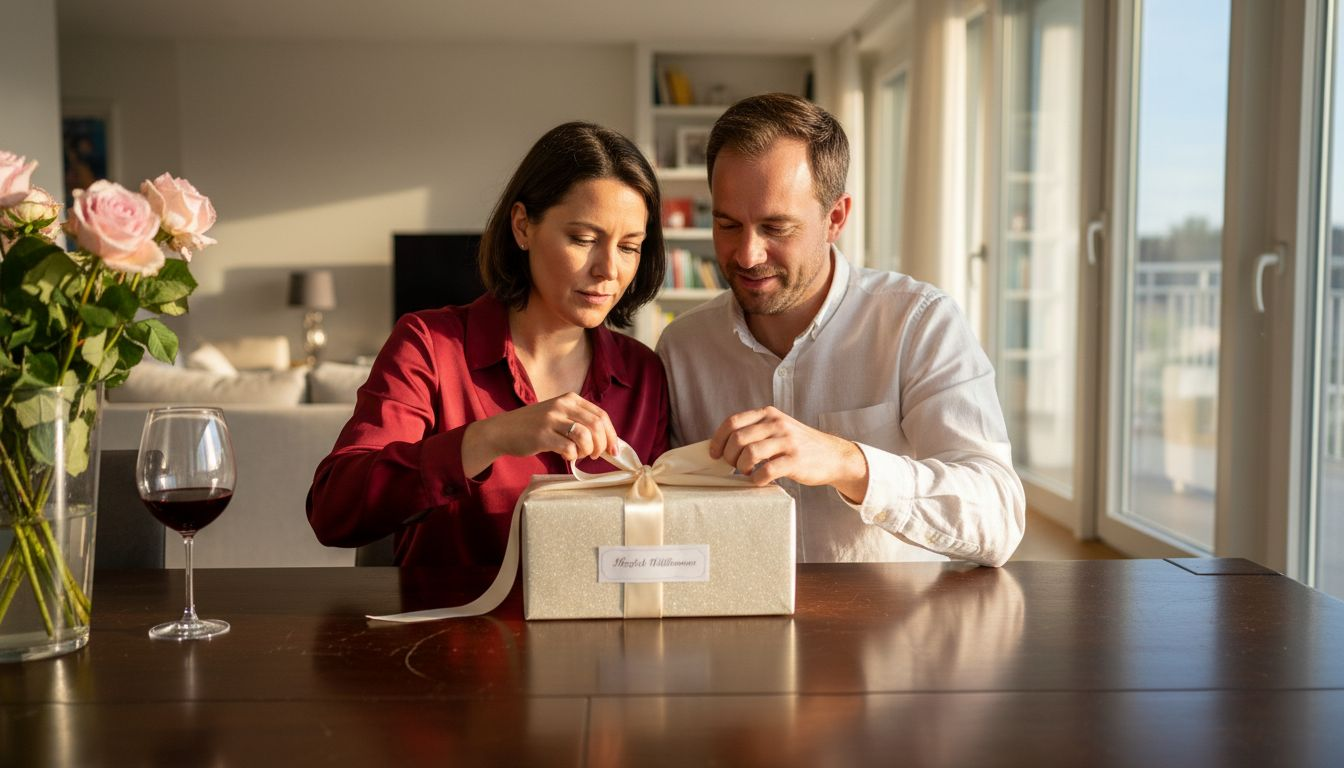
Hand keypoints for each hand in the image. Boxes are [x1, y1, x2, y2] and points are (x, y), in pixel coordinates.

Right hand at [462, 392, 618, 476]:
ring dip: (588, 450)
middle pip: (596, 425)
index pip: (601, 415)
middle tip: (596, 455)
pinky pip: (569, 447)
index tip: (613, 450)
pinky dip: (573, 455)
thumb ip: (579, 422)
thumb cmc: (534, 426)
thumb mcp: (558, 415)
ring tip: (580, 455)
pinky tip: (566, 455)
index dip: (611, 434)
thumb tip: (605, 441)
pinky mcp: (542, 435)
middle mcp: (562, 405)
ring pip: (585, 436)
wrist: (502, 430)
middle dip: (602, 444)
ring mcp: (551, 419)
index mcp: (570, 398)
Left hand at [709, 406, 869, 499]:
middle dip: (729, 456)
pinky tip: (759, 480)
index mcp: (768, 414)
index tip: (714, 453)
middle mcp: (776, 424)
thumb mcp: (778, 429)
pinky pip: (766, 470)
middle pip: (738, 438)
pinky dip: (756, 479)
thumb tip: (723, 446)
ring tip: (746, 472)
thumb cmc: (799, 445)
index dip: (718, 439)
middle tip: (733, 466)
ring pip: (750, 453)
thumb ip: (755, 431)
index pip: (733, 421)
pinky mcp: (795, 460)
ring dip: (741, 467)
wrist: (833, 455)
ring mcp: (787, 441)